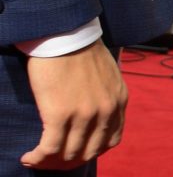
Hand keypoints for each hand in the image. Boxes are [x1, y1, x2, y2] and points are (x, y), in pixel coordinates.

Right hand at [21, 40, 127, 169]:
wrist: (67, 35)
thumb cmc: (83, 51)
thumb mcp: (109, 75)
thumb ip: (108, 96)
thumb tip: (97, 117)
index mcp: (119, 100)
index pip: (112, 140)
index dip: (93, 151)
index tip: (77, 152)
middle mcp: (105, 110)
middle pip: (90, 151)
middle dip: (71, 160)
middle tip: (55, 160)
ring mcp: (84, 114)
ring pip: (69, 153)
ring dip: (51, 162)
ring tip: (38, 159)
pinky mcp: (59, 114)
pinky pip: (49, 148)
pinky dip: (38, 158)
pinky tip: (28, 157)